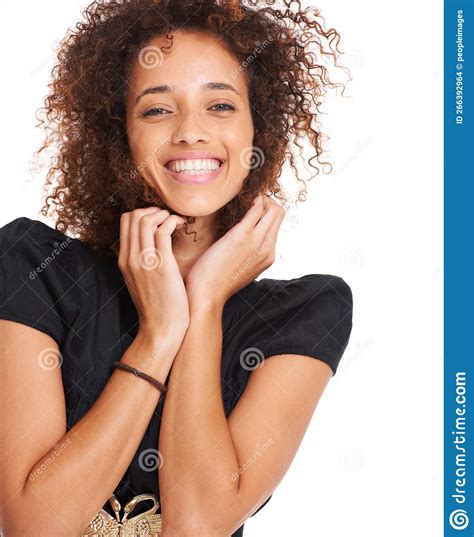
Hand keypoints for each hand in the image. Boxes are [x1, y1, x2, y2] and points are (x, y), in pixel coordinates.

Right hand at [117, 207, 189, 342]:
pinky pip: (162, 230)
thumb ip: (141, 262)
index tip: (160, 219)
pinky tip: (181, 226)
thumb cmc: (158, 306)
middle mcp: (130, 258)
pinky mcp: (161, 265)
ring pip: (145, 220)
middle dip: (153, 210)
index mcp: (124, 260)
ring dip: (164, 214)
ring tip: (176, 221)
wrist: (161, 329)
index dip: (144, 213)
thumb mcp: (141, 281)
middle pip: (133, 216)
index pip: (125, 221)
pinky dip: (172, 221)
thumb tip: (151, 244)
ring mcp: (144, 261)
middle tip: (169, 218)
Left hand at [184, 194, 284, 311]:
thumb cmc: (215, 282)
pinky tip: (237, 197)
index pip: (277, 224)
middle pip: (278, 213)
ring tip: (241, 198)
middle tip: (246, 199)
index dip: (266, 210)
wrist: (206, 295)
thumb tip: (240, 241)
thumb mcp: (239, 268)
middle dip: (266, 201)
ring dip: (259, 198)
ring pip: (272, 209)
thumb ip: (246, 253)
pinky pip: (256, 209)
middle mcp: (268, 248)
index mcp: (268, 256)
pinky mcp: (242, 236)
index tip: (250, 206)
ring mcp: (257, 242)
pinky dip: (251, 199)